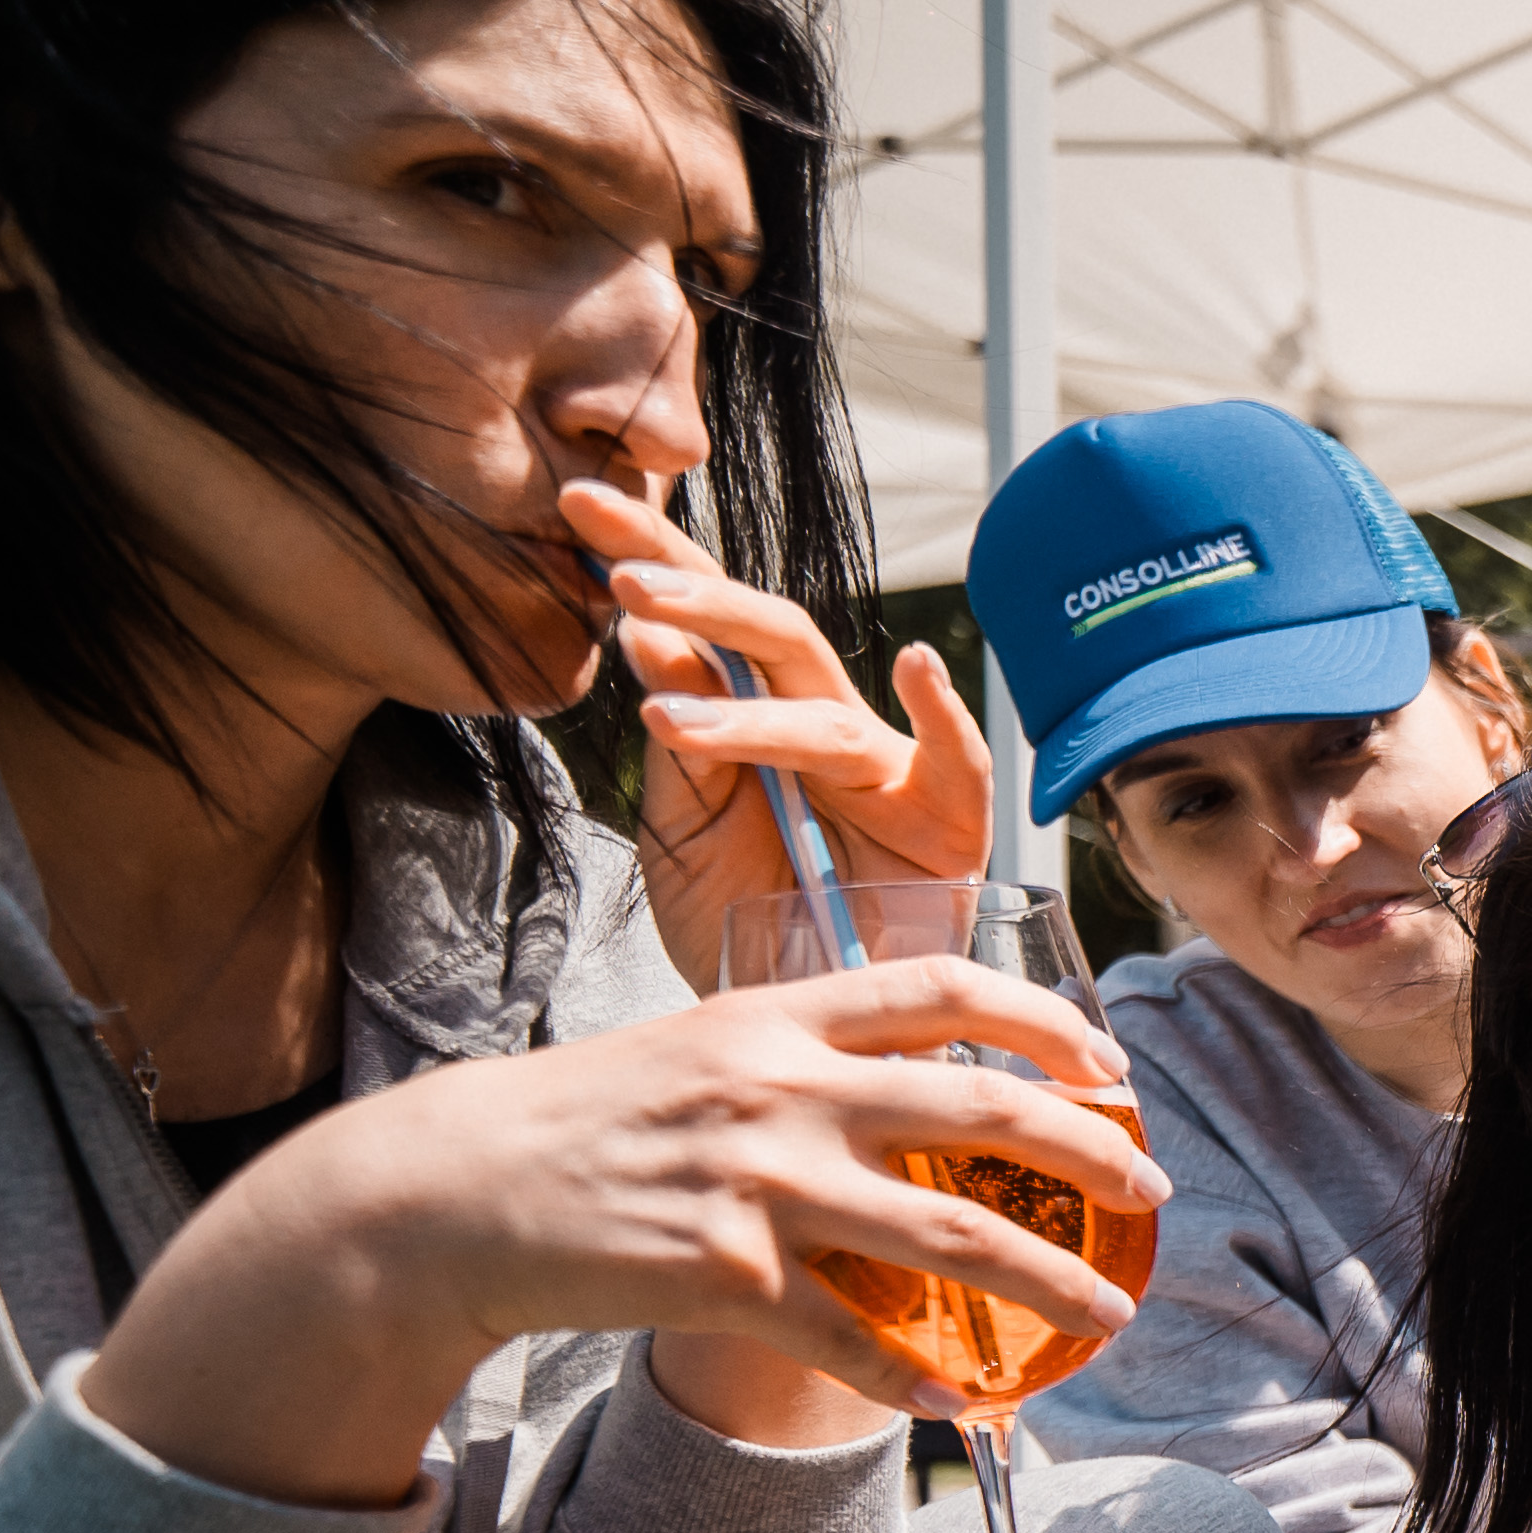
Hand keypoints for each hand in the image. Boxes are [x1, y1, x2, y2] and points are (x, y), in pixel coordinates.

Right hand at [84, 954, 1162, 1509]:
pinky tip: (961, 1402)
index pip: (944, 989)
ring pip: (948, 1235)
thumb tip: (916, 1083)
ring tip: (1109, 1315)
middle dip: (1092, 1153)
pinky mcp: (721, 1274)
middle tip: (1153, 1193)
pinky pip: (850, 1338)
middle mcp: (780, 1087)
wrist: (449, 1189)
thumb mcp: (696, 1047)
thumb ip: (802, 1055)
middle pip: (981, 1110)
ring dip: (1048, 1282)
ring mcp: (755, 1181)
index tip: (1112, 1063)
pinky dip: (916, 1378)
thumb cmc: (584, 1120)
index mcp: (777, 1017)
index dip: (1047, 1021)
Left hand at [579, 477, 996, 995]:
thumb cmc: (746, 928)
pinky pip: (957, 762)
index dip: (650, 558)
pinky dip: (945, 714)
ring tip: (668, 711)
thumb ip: (679, 740)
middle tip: (623, 573)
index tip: (575, 503)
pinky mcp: (946, 825)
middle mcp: (824, 730)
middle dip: (702, 593)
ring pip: (823, 716)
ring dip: (748, 710)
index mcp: (754, 721)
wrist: (794, 1029)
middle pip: (772, 637)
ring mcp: (887, 773)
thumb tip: (644, 630)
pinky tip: (919, 666)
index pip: (703, 623)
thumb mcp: (685, 830)